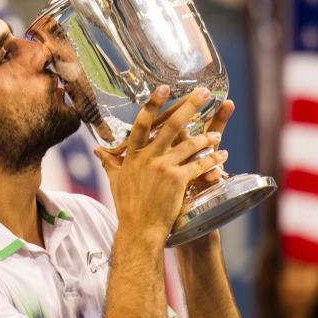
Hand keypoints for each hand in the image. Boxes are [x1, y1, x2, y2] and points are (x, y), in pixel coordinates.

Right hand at [94, 86, 227, 244]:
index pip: (141, 123)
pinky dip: (212, 160)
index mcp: (133, 155)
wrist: (139, 229)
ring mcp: (163, 168)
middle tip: (205, 92)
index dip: (153, 105)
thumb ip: (109, 161)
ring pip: (189, 145)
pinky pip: (198, 165)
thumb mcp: (115, 180)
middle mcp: (148, 157)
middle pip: (171, 126)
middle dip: (190, 107)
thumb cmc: (127, 206)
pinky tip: (221, 156)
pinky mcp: (177, 180)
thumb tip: (97, 149)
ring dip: (206, 138)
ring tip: (216, 135)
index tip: (163, 88)